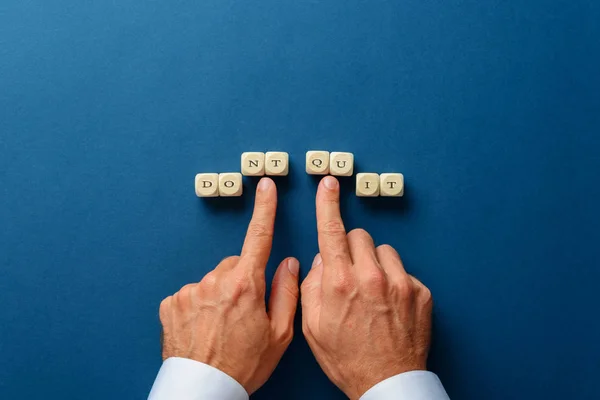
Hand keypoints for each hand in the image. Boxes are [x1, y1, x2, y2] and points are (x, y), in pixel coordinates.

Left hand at [159, 178, 298, 394]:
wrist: (203, 389)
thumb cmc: (244, 365)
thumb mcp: (278, 334)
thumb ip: (287, 292)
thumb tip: (288, 262)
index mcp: (245, 286)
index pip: (259, 237)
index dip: (265, 209)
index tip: (265, 186)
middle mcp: (215, 281)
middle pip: (233, 265)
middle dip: (241, 279)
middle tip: (244, 312)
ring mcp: (190, 291)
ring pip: (211, 280)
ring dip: (218, 294)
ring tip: (220, 326)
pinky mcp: (171, 302)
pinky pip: (190, 294)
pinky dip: (198, 305)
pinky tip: (202, 327)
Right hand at [301, 176, 432, 399]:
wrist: (387, 382)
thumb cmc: (347, 358)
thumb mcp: (313, 326)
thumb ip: (312, 285)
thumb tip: (321, 260)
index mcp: (341, 283)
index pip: (332, 231)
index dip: (328, 204)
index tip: (329, 184)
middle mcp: (372, 277)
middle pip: (359, 236)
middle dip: (350, 249)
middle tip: (349, 273)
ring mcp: (400, 283)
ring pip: (383, 251)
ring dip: (374, 263)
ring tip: (371, 292)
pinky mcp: (421, 292)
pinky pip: (403, 270)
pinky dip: (393, 280)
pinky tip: (389, 304)